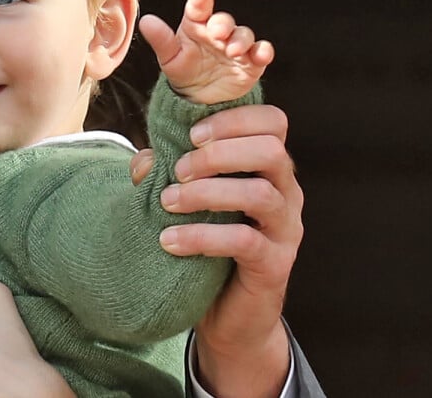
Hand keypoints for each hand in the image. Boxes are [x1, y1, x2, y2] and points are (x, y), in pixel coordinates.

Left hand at [130, 104, 301, 396]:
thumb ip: (168, 174)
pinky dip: (202, 236)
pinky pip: (244, 242)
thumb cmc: (206, 244)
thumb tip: (145, 161)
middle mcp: (286, 192)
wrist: (226, 313)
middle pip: (271, 151)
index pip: (274, 122)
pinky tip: (170, 241)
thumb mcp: (187, 202)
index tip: (191, 134)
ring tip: (168, 202)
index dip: (234, 119)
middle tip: (178, 171)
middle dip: (218, 154)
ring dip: (207, 192)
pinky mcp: (275, 264)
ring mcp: (285, 229)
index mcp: (269, 168)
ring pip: (260, 194)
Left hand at [139, 0, 273, 104]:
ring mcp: (236, 46)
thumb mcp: (169, 57)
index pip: (199, 6)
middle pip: (224, 20)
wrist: (199, 97)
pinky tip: (260, 55)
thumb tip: (145, 21)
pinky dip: (264, 51)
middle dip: (223, 24)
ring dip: (241, 40)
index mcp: (196, 25)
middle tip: (217, 33)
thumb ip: (160, 39)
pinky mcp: (251, 62)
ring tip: (232, 50)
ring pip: (244, 35)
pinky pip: (261, 52)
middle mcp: (218, 32)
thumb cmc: (183, 70)